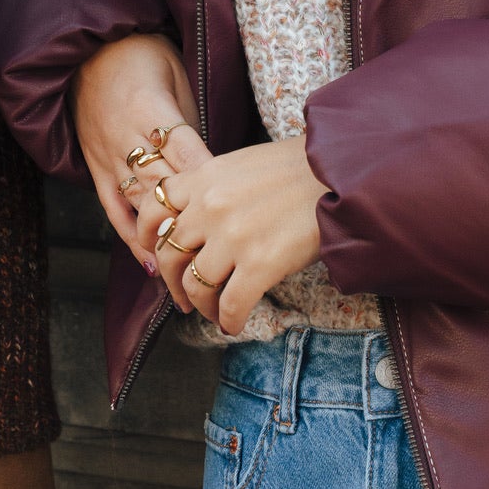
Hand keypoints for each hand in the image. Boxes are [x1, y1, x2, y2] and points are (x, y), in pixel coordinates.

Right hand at [71, 33, 206, 285]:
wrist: (88, 49)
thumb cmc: (142, 57)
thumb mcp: (175, 76)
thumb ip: (189, 121)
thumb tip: (216, 165)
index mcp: (150, 110)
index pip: (186, 153)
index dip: (210, 184)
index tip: (236, 214)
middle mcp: (127, 140)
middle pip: (164, 188)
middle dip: (193, 225)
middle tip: (223, 260)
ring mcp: (108, 158)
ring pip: (140, 206)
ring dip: (165, 241)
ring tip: (189, 277)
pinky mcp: (96, 169)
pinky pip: (113, 209)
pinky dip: (130, 238)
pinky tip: (151, 263)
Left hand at [133, 137, 326, 335]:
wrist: (341, 172)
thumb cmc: (299, 167)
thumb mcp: (242, 165)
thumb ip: (213, 187)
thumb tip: (197, 219)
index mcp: (203, 178)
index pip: (153, 210)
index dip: (148, 238)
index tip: (156, 253)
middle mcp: (209, 206)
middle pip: (170, 254)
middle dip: (173, 282)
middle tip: (182, 297)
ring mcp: (232, 237)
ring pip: (196, 285)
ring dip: (201, 306)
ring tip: (213, 312)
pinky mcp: (259, 264)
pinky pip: (230, 304)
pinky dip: (228, 320)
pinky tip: (233, 323)